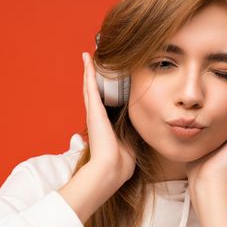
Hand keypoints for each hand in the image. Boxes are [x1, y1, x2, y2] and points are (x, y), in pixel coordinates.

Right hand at [81, 52, 135, 184]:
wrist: (110, 169)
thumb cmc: (120, 163)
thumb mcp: (129, 145)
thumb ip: (131, 137)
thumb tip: (139, 133)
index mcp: (104, 125)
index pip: (103, 103)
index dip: (101, 90)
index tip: (103, 80)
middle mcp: (96, 117)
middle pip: (93, 91)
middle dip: (92, 77)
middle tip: (91, 61)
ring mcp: (93, 112)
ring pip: (89, 86)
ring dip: (88, 70)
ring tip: (87, 56)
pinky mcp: (94, 110)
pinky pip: (90, 86)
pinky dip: (88, 72)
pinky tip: (87, 59)